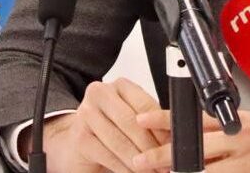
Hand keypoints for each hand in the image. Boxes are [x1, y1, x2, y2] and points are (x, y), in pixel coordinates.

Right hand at [32, 78, 170, 172]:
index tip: (172, 144)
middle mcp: (100, 94)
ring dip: (139, 161)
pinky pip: (107, 155)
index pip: (145, 104)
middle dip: (151, 146)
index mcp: (119, 85)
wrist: (76, 144)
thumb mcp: (131, 118)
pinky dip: (123, 168)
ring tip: (152, 171)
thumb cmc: (109, 129)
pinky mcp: (80, 137)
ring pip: (120, 140)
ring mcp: (86, 114)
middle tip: (164, 163)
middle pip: (132, 122)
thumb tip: (172, 138)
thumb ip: (149, 123)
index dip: (160, 127)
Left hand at [132, 108, 249, 171]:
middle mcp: (239, 136)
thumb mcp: (248, 133)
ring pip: (201, 167)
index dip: (166, 119)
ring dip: (178, 172)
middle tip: (140, 160)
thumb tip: (186, 137)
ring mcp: (245, 157)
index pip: (195, 117)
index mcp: (235, 122)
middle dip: (162, 154)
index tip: (142, 119)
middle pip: (193, 144)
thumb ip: (221, 133)